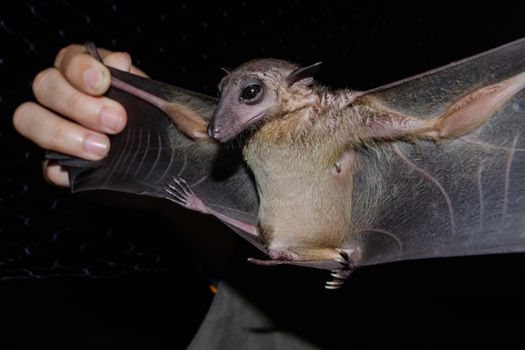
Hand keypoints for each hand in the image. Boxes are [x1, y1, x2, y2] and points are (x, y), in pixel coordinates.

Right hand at [12, 44, 146, 185]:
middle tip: (116, 122)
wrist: (166, 171)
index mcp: (87, 75)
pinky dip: (62, 168)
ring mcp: (57, 131)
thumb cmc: (159, 128)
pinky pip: (46, 165)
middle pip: (45, 86)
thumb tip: (120, 60)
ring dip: (62, 133)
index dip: (80, 67)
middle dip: (78, 103)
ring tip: (102, 149)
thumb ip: (137, 84)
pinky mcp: (58, 166)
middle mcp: (65, 98)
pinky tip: (91, 169)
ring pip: (30, 119)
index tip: (103, 82)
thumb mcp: (156, 106)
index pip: (68, 59)